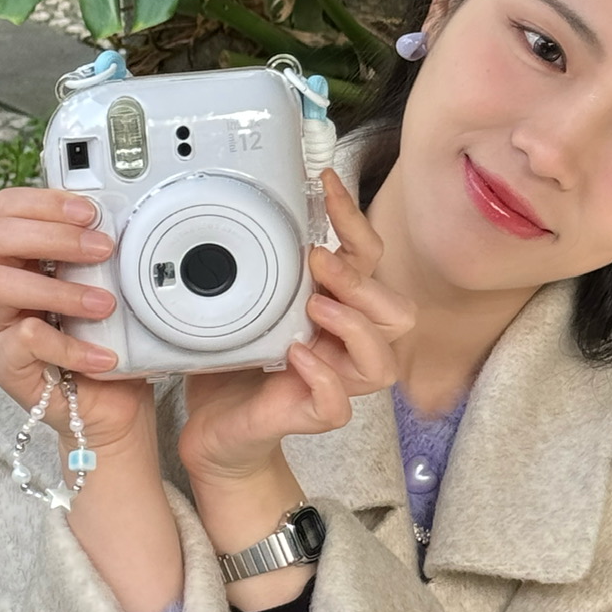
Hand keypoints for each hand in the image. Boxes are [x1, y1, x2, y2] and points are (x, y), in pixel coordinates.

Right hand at [0, 187, 152, 450]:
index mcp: (24, 257)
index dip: (43, 201)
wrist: (113, 405)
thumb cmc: (109, 338)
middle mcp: (2, 286)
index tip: (90, 211)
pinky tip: (104, 355)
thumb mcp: (111, 287)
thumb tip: (129, 216)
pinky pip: (25, 341)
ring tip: (105, 305)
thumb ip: (105, 254)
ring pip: (0, 285)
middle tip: (103, 249)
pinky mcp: (5, 364)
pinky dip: (71, 345)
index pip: (8, 209)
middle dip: (53, 236)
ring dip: (59, 290)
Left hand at [178, 169, 414, 483]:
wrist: (214, 425)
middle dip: (361, 282)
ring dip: (354, 328)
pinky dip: (322, 379)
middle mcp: (344, 345)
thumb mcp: (246, 299)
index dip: (355, 222)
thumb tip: (253, 207)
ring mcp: (332, 383)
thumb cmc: (236, 362)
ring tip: (313, 308)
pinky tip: (295, 357)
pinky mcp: (308, 416)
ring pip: (382, 365)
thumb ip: (260, 264)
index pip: (370, 260)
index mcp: (336, 307)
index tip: (325, 187)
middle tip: (317, 261)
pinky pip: (337, 407)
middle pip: (398, 312)